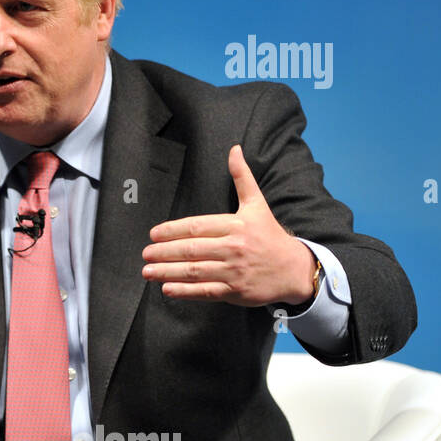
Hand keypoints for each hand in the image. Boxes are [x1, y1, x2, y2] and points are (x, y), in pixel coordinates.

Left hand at [141, 145, 316, 307]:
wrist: (295, 269)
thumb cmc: (270, 236)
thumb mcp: (257, 204)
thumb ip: (242, 177)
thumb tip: (234, 149)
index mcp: (236, 225)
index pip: (197, 227)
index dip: (173, 230)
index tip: (154, 234)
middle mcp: (234, 248)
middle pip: (192, 249)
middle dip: (165, 251)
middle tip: (146, 253)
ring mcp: (235, 271)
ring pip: (195, 271)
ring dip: (168, 272)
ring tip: (147, 272)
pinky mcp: (236, 291)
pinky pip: (206, 291)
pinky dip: (185, 291)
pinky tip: (166, 288)